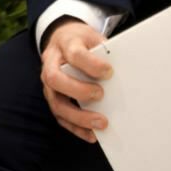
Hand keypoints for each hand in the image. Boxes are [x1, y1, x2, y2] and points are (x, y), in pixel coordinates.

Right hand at [40, 17, 113, 142]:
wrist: (61, 38)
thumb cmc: (81, 41)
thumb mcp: (91, 36)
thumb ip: (103, 51)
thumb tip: (122, 70)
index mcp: (64, 44)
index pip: (74, 54)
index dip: (91, 64)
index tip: (109, 72)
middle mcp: (51, 63)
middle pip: (55, 79)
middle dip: (79, 90)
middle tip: (101, 95)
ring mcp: (48, 83)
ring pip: (56, 103)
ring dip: (79, 117)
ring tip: (101, 123)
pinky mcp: (52, 98)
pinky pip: (60, 117)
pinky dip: (76, 128)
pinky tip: (92, 134)